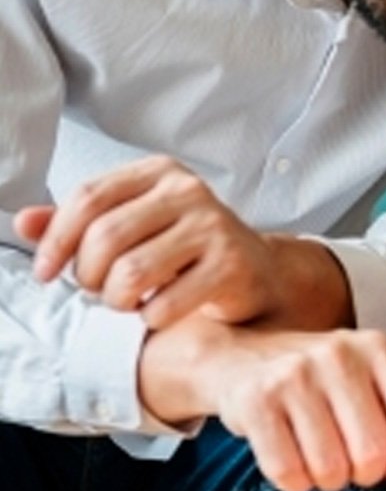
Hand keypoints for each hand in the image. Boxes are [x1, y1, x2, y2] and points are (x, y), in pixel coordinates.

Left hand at [16, 155, 287, 328]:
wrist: (257, 271)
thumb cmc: (187, 249)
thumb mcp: (135, 225)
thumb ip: (80, 222)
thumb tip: (24, 221)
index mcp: (160, 172)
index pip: (89, 197)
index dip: (56, 240)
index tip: (45, 272)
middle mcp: (189, 191)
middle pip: (105, 237)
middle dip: (87, 276)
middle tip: (97, 290)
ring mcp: (214, 227)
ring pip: (131, 273)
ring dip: (116, 300)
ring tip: (126, 302)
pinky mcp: (231, 266)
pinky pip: (165, 304)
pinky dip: (151, 318)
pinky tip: (158, 312)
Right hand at [141, 320, 385, 490]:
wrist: (240, 356)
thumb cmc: (321, 381)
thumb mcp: (369, 383)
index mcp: (377, 349)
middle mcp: (340, 355)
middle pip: (373, 454)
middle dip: (363, 474)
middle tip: (348, 460)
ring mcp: (295, 375)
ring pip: (330, 470)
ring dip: (326, 480)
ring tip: (318, 455)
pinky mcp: (256, 402)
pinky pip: (289, 474)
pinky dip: (295, 482)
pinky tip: (291, 459)